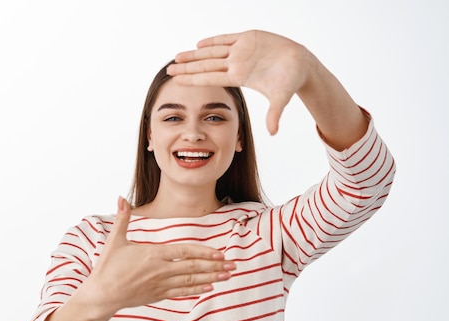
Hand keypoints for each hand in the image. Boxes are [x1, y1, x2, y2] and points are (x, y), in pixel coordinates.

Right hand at [81, 197, 235, 315]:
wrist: (102, 294)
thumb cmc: (108, 267)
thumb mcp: (115, 240)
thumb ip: (122, 218)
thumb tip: (121, 197)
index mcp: (153, 254)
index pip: (184, 252)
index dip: (204, 253)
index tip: (220, 253)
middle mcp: (160, 270)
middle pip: (193, 267)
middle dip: (215, 266)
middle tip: (233, 265)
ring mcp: (160, 284)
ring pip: (190, 281)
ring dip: (211, 277)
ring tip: (227, 276)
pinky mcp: (157, 295)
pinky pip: (182, 292)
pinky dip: (196, 289)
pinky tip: (208, 287)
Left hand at [167, 30, 313, 134]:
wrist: (301, 65)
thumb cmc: (290, 81)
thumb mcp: (281, 97)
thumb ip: (274, 114)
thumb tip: (273, 133)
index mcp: (239, 77)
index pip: (210, 78)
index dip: (193, 78)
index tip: (176, 80)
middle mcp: (236, 64)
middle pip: (206, 65)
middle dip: (187, 67)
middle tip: (168, 69)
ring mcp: (241, 50)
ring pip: (212, 52)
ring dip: (194, 54)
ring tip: (177, 56)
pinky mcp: (248, 38)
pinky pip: (226, 39)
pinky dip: (213, 40)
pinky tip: (199, 44)